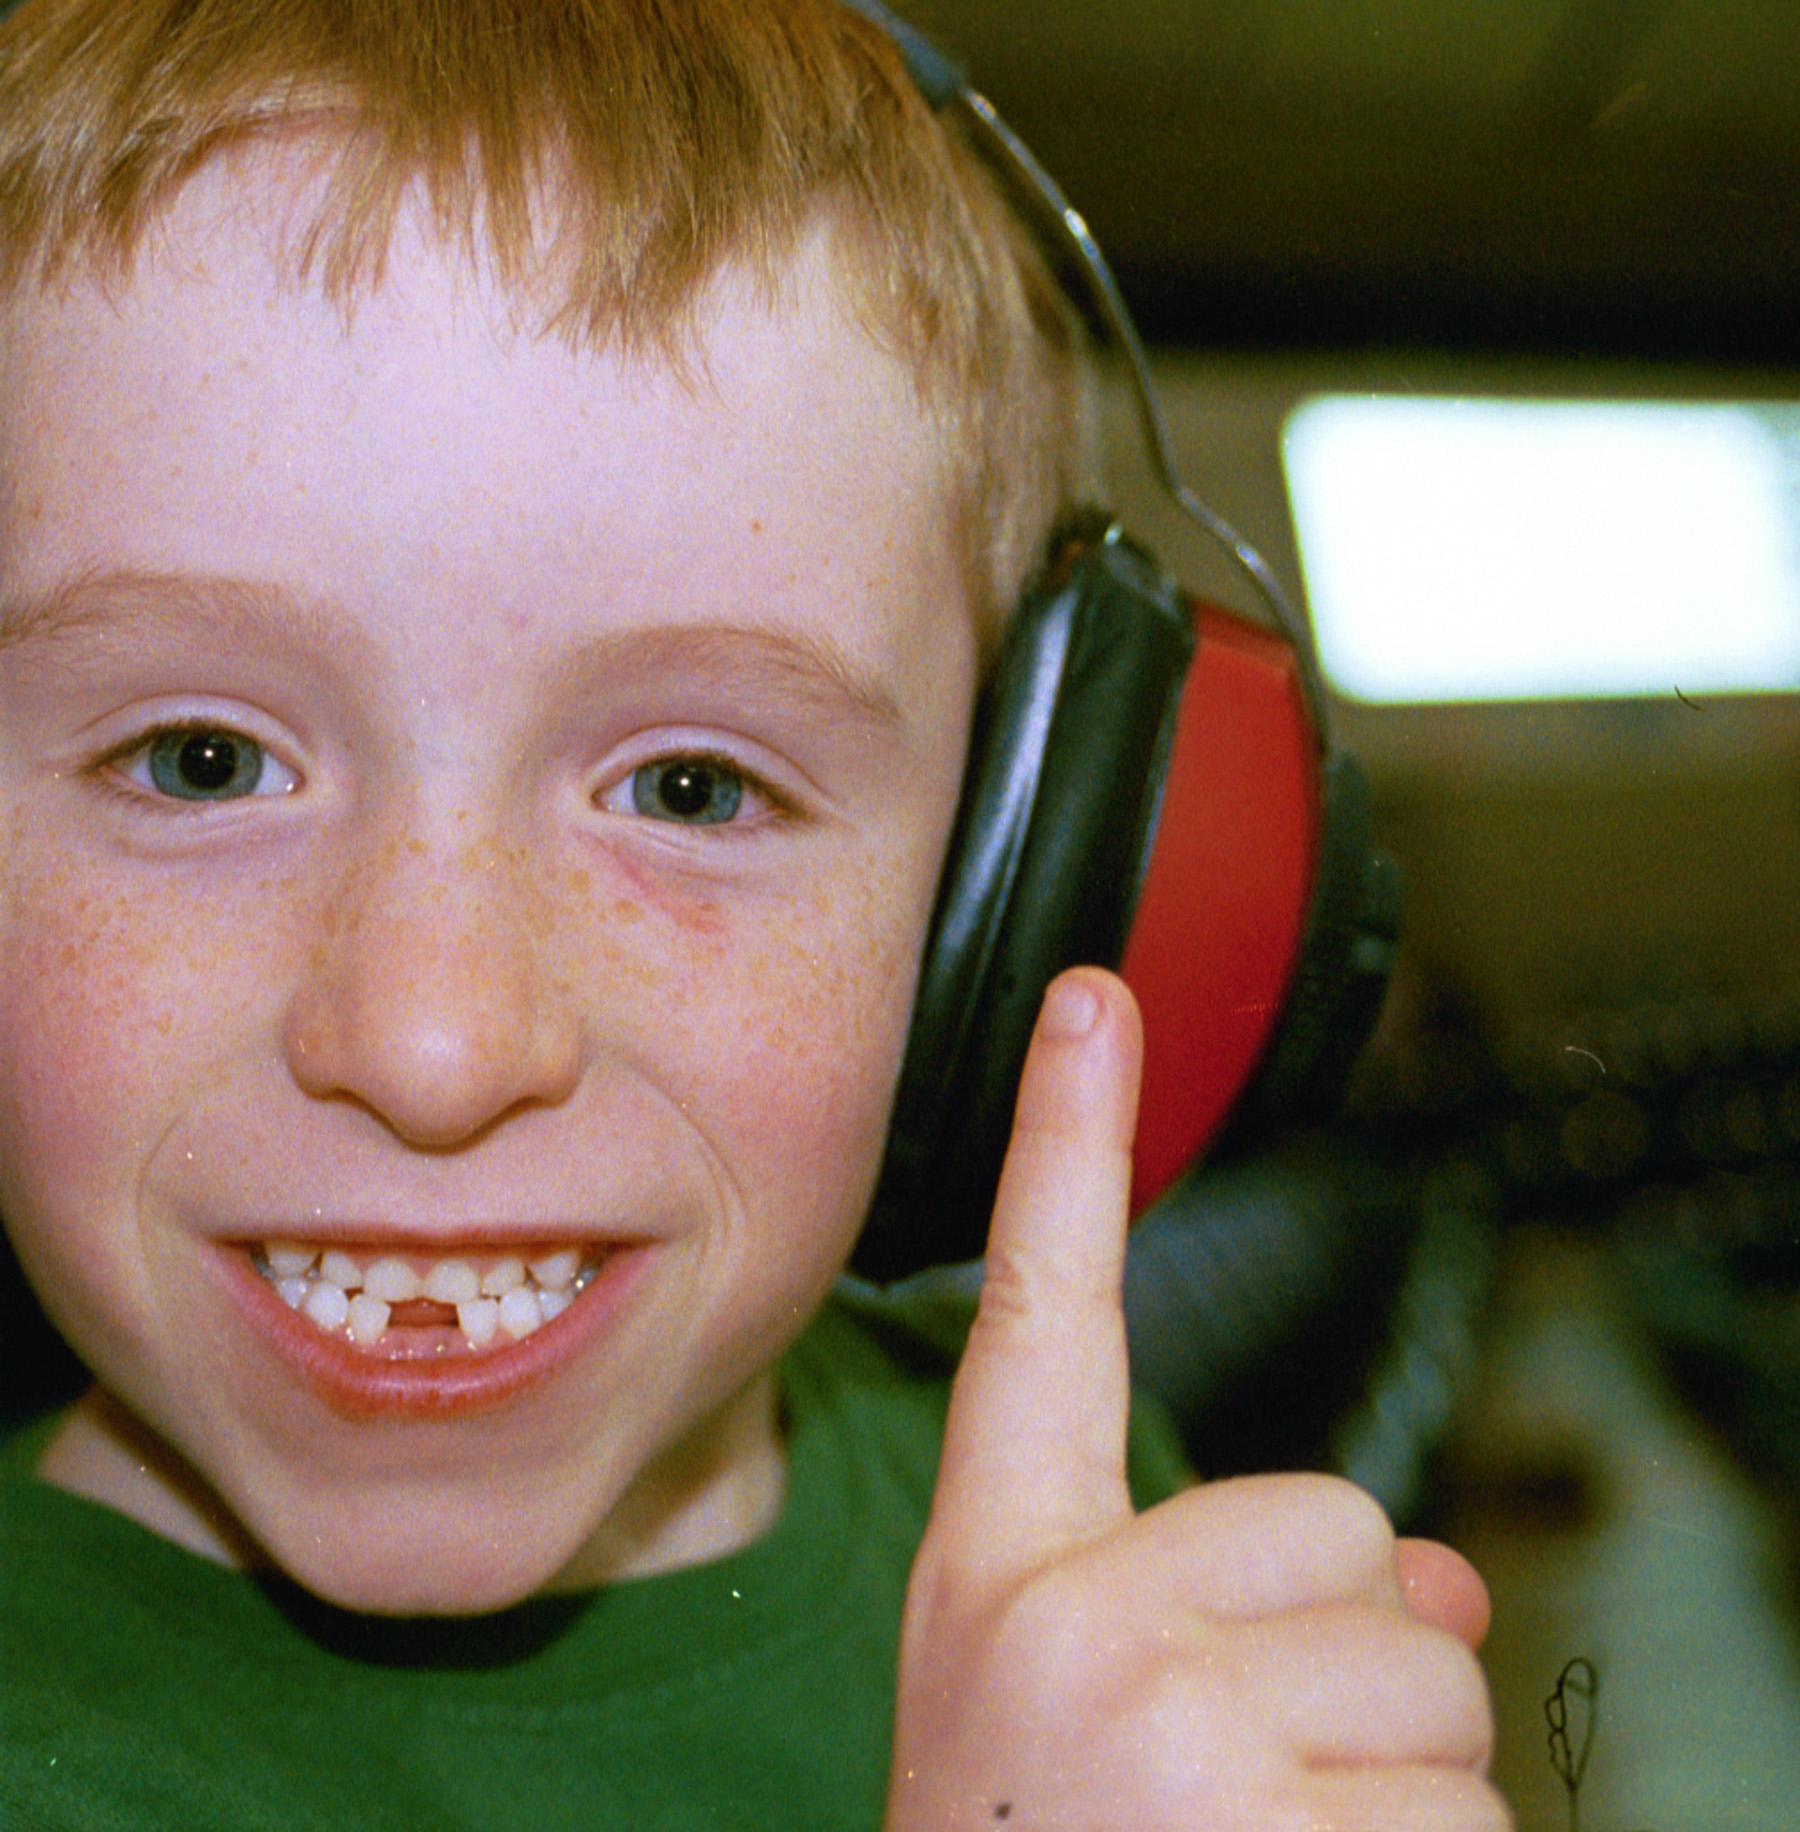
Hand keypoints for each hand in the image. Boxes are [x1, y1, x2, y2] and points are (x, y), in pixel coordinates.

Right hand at [886, 969, 1510, 1830]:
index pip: (1038, 1314)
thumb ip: (1228, 1604)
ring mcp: (1170, 1725)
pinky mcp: (1277, 1830)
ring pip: (1433, 1682)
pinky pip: (1473, 1820)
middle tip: (1234, 1791)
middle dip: (1348, 1663)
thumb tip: (1458, 1592)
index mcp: (999, 1580)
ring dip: (1395, 1788)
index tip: (1095, 998)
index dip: (1065, 1143)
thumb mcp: (1081, 1724)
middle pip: (1346, 1535)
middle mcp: (1070, 1618)